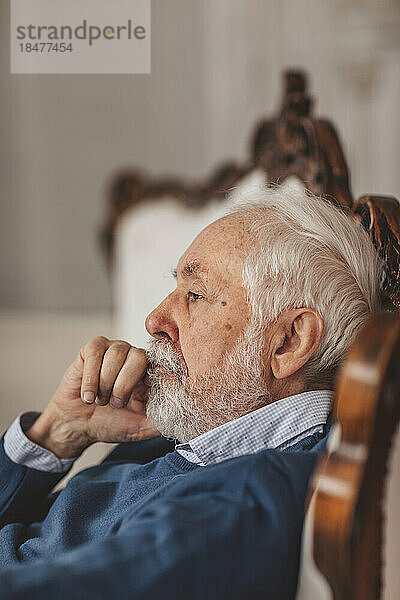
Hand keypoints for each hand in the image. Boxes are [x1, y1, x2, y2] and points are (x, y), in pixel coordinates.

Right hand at [26, 337, 159, 458]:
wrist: (78, 425)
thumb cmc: (111, 423)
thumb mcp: (142, 428)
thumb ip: (163, 419)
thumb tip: (181, 409)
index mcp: (151, 374)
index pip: (163, 361)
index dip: (157, 373)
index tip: (147, 389)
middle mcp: (135, 358)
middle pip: (139, 357)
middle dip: (124, 384)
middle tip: (115, 404)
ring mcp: (115, 350)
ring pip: (116, 355)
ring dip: (105, 383)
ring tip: (100, 401)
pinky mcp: (93, 349)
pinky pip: (96, 353)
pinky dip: (91, 378)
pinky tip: (87, 396)